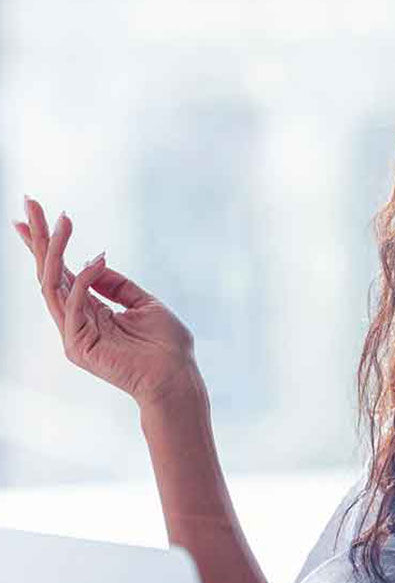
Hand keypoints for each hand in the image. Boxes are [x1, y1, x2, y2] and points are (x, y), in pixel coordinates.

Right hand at [14, 196, 202, 410]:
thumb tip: (95, 260)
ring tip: (60, 222)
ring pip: (52, 285)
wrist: (177, 378)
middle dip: (38, 238)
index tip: (33, 215)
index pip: (61, 272)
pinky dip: (83, 280)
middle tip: (29, 205)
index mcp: (90, 310)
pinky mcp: (79, 345)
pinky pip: (74, 305)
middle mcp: (76, 320)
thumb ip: (118, 285)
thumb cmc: (167, 346)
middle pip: (48, 273)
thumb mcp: (144, 304)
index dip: (47, 244)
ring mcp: (74, 333)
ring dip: (54, 251)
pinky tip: (96, 259)